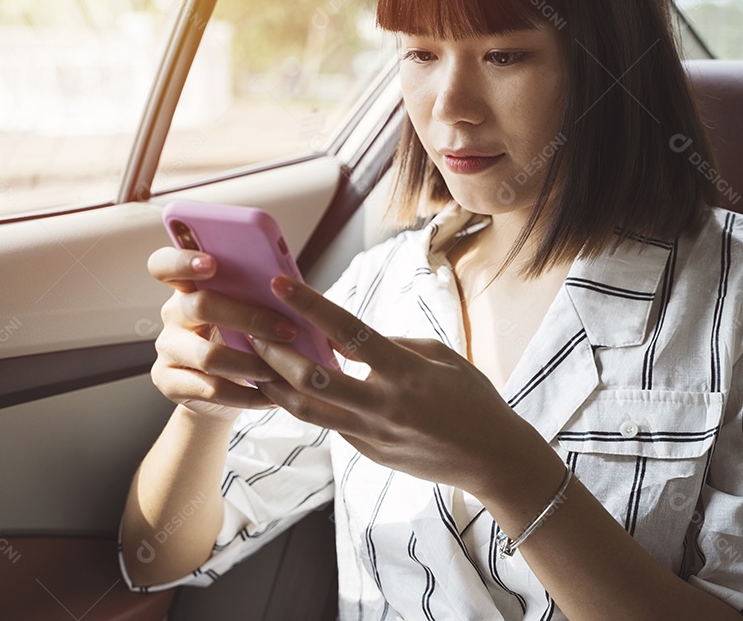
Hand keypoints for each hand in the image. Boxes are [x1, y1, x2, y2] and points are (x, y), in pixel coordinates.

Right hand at [146, 247, 302, 421]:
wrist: (226, 391)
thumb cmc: (245, 339)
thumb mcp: (250, 313)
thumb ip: (257, 296)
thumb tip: (292, 287)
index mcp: (189, 287)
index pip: (166, 264)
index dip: (183, 260)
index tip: (211, 264)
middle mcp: (173, 314)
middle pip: (202, 305)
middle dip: (250, 318)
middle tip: (288, 331)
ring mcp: (167, 348)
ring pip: (208, 355)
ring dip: (252, 364)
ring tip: (281, 372)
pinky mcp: (168, 382)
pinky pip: (211, 389)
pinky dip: (247, 395)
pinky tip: (270, 397)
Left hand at [247, 275, 552, 497]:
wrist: (492, 459)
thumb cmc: (472, 398)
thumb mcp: (441, 355)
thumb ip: (393, 343)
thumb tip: (350, 338)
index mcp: (406, 372)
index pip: (348, 333)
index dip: (311, 306)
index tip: (280, 284)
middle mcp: (383, 406)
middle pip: (311, 378)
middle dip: (275, 352)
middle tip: (251, 329)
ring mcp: (373, 435)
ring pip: (307, 410)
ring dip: (276, 384)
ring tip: (256, 362)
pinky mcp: (368, 453)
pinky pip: (330, 424)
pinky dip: (308, 403)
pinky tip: (293, 387)